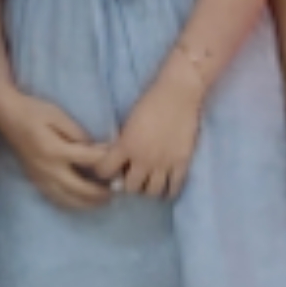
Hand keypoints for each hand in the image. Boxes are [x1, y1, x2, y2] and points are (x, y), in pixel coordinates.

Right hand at [0, 84, 112, 209]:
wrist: (7, 116)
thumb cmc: (34, 111)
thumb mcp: (59, 115)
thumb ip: (78, 133)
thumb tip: (96, 148)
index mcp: (56, 150)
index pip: (88, 161)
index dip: (105, 161)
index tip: (117, 159)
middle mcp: (49, 169)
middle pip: (80, 189)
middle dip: (100, 193)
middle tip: (115, 191)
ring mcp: (41, 178)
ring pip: (68, 200)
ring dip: (87, 203)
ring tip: (102, 201)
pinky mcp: (36, 180)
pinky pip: (56, 198)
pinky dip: (71, 203)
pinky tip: (81, 201)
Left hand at [104, 71, 206, 200]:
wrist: (179, 94)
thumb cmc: (150, 101)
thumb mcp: (128, 122)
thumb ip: (122, 143)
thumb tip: (115, 159)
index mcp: (126, 145)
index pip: (105, 171)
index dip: (104, 173)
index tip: (108, 172)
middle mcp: (143, 158)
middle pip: (130, 188)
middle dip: (128, 185)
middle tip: (130, 179)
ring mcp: (164, 163)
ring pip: (151, 192)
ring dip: (147, 190)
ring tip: (148, 184)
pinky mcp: (182, 163)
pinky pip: (174, 188)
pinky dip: (168, 191)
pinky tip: (165, 188)